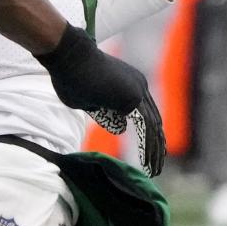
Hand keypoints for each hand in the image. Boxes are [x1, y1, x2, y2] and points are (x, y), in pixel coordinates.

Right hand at [38, 24, 165, 175]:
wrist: (68, 55)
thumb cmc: (71, 74)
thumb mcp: (89, 99)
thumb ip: (104, 112)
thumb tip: (120, 128)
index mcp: (130, 82)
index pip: (147, 112)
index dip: (150, 132)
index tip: (151, 149)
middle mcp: (139, 85)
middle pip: (154, 120)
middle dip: (157, 144)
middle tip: (158, 164)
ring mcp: (137, 90)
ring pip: (152, 126)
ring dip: (154, 150)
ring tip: (154, 170)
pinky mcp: (132, 99)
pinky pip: (145, 128)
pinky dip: (148, 147)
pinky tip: (147, 162)